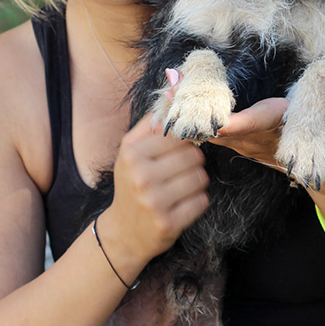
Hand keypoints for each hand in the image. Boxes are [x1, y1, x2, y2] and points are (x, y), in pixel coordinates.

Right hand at [102, 112, 209, 265]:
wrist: (123, 233)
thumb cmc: (131, 185)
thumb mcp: (130, 152)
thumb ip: (151, 124)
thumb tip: (173, 91)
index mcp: (131, 153)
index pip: (178, 134)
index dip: (186, 140)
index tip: (183, 147)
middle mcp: (140, 175)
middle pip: (194, 155)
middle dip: (193, 163)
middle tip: (181, 172)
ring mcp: (153, 201)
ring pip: (201, 177)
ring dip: (198, 182)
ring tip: (182, 187)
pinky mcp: (167, 222)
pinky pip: (202, 202)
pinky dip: (197, 202)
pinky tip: (182, 204)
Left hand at [165, 69, 324, 184]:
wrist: (318, 169)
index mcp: (278, 129)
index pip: (256, 125)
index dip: (237, 124)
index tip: (217, 122)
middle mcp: (255, 138)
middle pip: (222, 127)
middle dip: (198, 114)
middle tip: (174, 93)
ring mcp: (242, 141)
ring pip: (210, 129)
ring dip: (187, 113)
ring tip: (164, 92)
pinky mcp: (234, 139)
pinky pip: (207, 129)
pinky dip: (189, 116)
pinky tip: (168, 101)